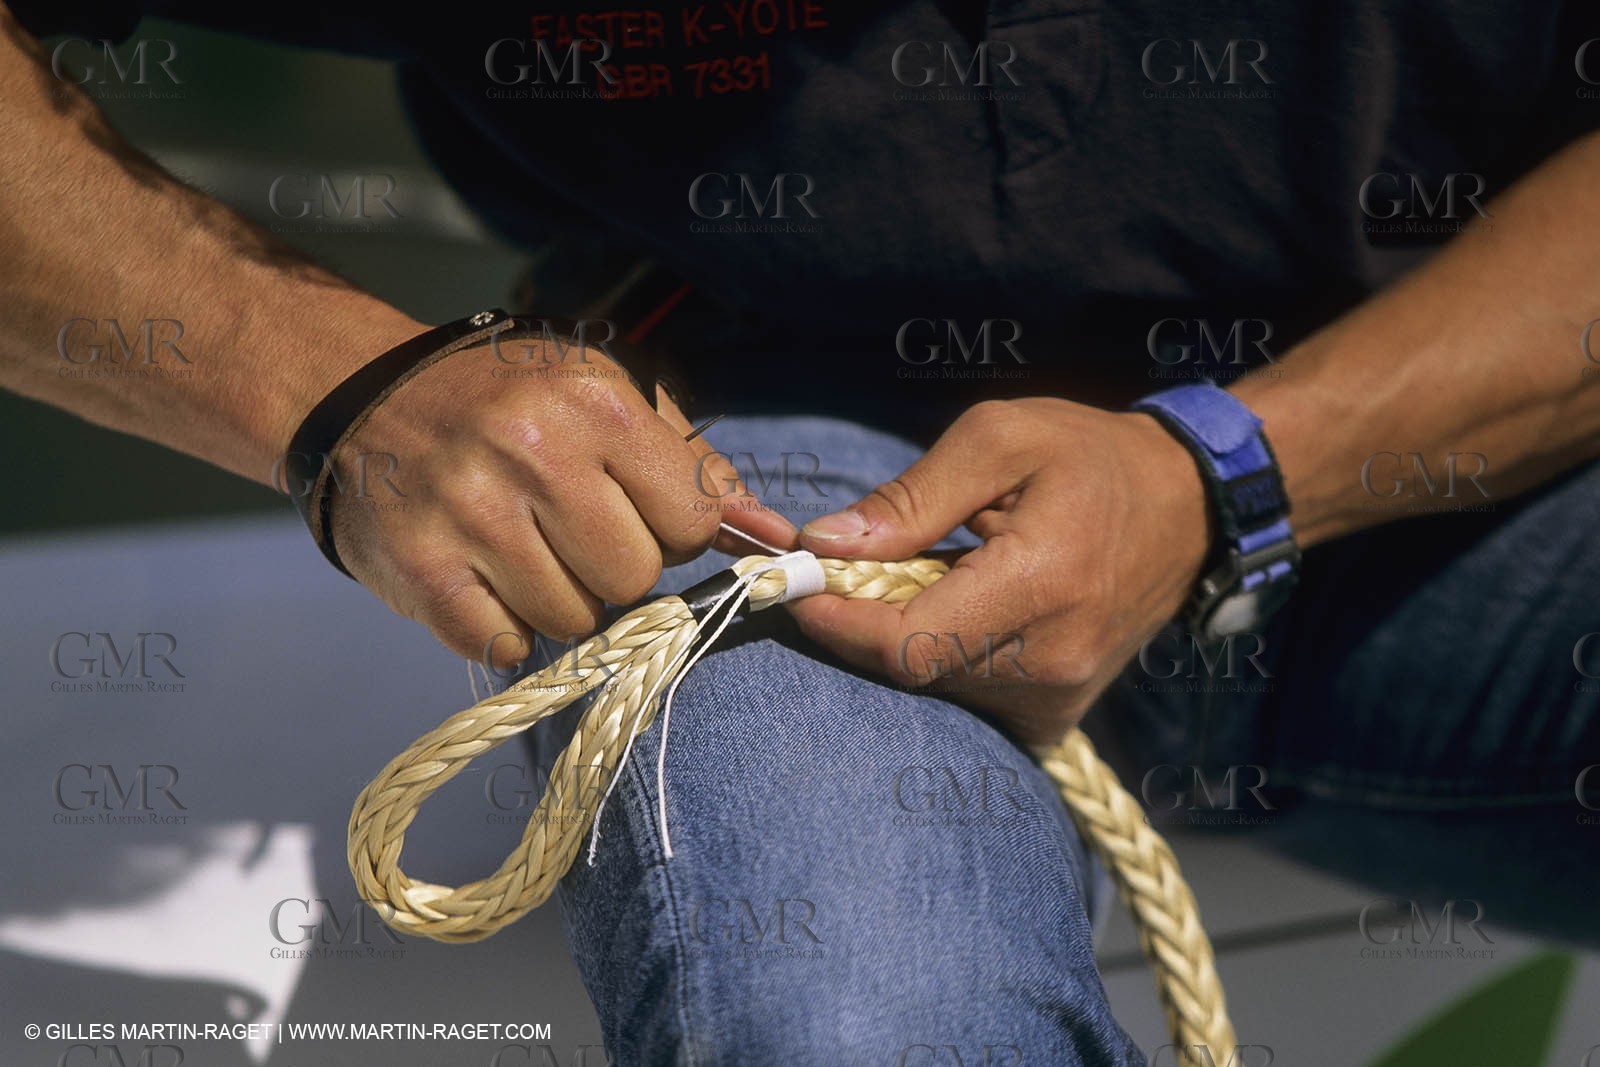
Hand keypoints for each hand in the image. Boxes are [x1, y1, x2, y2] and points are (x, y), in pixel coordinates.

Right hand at [323, 338, 794, 666]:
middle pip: (634, 579)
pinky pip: (505, 643)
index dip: (673, 531)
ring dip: (559, 600)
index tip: (637, 514)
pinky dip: (504, 626)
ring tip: (523, 549)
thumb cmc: (510, 399)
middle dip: (615, 569)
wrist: (366, 395)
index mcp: (596, 405)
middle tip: (573, 534)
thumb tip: (774, 536)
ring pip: (574, 620)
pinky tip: (485, 578)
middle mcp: (534, 453)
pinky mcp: (422, 569)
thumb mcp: (607, 396)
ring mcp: (472, 514)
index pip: (692, 520)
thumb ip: (695, 467)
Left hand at [789, 398, 1210, 746]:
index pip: (904, 644)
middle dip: (862, 618)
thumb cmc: (1091, 458)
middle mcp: (1051, 660)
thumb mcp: (1001, 438)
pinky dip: (943, 654)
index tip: (794, 583)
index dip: (834, 621)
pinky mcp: (1056, 716)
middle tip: (858, 562)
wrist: (1190, 509)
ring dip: (905, 634)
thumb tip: (827, 543)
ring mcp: (1058, 698)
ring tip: (934, 571)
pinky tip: (964, 606)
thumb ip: (911, 495)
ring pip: (933, 686)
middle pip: (909, 669)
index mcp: (1039, 585)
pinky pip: (966, 696)